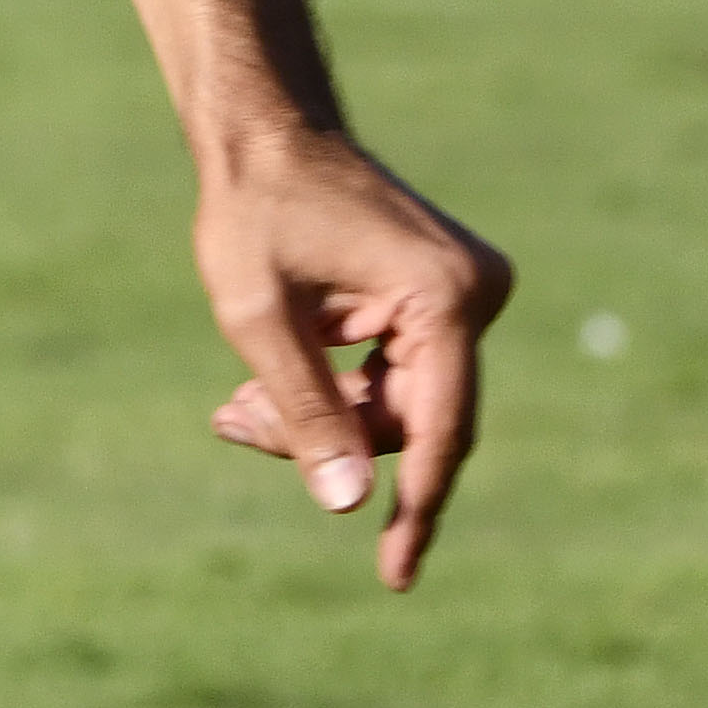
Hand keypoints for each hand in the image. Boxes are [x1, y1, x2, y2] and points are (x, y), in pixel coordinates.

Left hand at [190, 119, 507, 589]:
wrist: (268, 132)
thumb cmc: (254, 210)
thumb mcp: (259, 318)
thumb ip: (303, 413)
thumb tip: (345, 507)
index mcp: (445, 297)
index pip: (436, 431)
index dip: (414, 509)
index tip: (395, 575)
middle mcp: (476, 294)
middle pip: (412, 420)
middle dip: (327, 442)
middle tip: (231, 423)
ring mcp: (468, 293)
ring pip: (400, 403)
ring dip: (323, 416)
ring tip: (234, 405)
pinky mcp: (447, 296)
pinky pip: (400, 374)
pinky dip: (338, 387)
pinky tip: (265, 385)